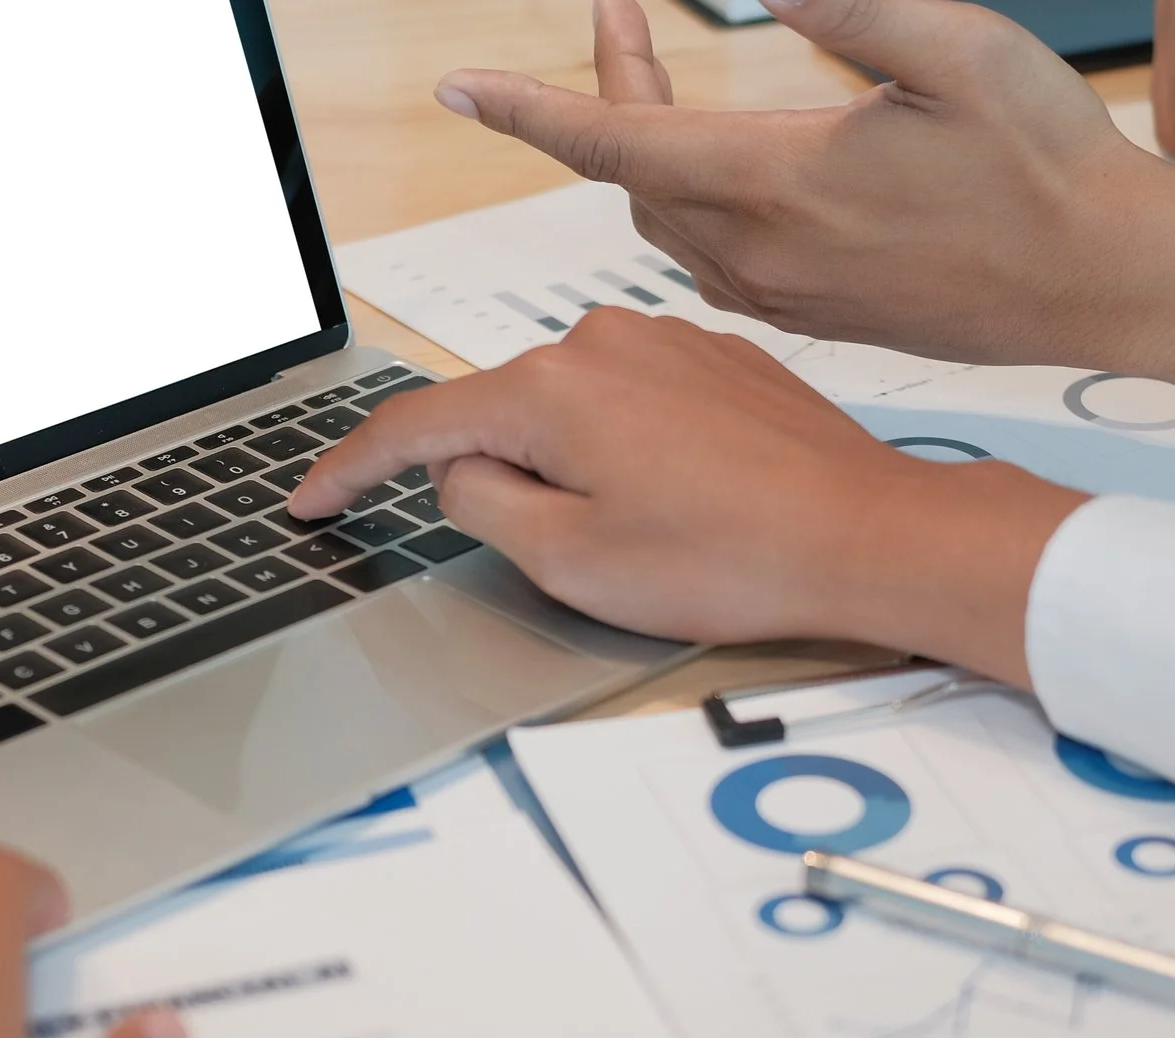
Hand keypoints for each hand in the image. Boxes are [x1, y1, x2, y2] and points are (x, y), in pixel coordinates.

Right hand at [291, 307, 1083, 683]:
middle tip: (575, 559)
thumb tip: (456, 476)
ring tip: (657, 541)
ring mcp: (663, 339)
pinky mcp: (715, 356)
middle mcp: (599, 339)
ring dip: (580, 473)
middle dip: (507, 486)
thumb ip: (481, 509)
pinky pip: (636, 405)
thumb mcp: (569, 561)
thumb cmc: (728, 558)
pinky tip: (688, 508)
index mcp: (547, 389)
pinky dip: (634, 455)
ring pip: (572, 413)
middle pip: (500, 417)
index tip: (310, 501)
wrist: (864, 535)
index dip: (350, 470)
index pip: (414, 426)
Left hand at [436, 0, 1174, 407]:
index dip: (529, 108)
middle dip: (606, 93)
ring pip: (664, 222)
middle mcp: (757, 252)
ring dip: (646, 150)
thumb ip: (851, 3)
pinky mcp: (811, 315)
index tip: (462, 86)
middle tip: (622, 18)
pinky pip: (708, 259)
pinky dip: (685, 202)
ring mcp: (780, 294)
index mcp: (773, 185)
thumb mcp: (955, 46)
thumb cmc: (1045, 164)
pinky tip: (720, 170)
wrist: (1103, 281)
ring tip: (660, 81)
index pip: (614, 140)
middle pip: (631, 173)